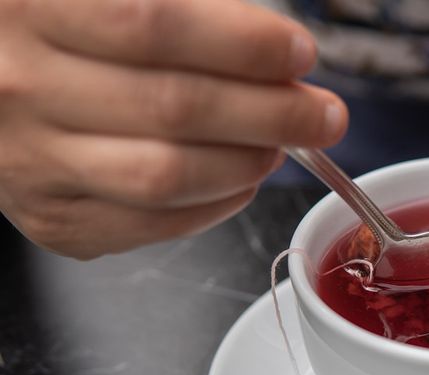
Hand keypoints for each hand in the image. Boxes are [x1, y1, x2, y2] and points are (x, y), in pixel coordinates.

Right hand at [0, 0, 347, 258]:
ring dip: (248, 162)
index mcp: (33, 6)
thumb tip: (281, 56)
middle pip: (175, 108)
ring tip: (283, 144)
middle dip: (274, 113)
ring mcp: (30, 161)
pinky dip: (215, 204)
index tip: (299, 53)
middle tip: (324, 115)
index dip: (245, 44)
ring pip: (167, 177)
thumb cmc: (67, 27)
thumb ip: (191, 9)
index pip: (156, 26)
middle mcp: (20, 87)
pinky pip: (152, 224)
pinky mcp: (50, 218)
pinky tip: (242, 177)